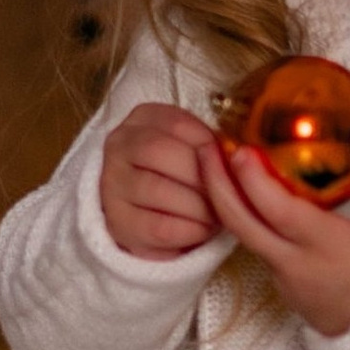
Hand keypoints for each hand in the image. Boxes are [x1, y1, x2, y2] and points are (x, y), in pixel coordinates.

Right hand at [100, 104, 225, 259]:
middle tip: (228, 192)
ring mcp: (112, 184)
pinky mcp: (120, 223)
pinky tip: (205, 229)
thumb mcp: (191, 150)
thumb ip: (209, 146)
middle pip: (160, 152)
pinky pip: (159, 226)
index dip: (210, 145)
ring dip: (199, 205)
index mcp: (142, 120)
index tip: (230, 163)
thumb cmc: (180, 177)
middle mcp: (118, 146)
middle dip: (203, 175)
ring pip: (157, 189)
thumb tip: (237, 154)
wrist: (150, 217)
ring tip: (219, 213)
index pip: (177, 123)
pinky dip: (191, 229)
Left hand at [195, 121, 349, 338]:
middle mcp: (297, 264)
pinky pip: (255, 246)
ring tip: (217, 162)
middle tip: (206, 148)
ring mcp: (283, 278)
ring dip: (224, 198)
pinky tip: (244, 192)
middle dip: (216, 182)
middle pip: (241, 223)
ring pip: (242, 235)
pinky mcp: (279, 285)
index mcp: (329, 245)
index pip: (280, 211)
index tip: (240, 150)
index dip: (254, 180)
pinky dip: (244, 217)